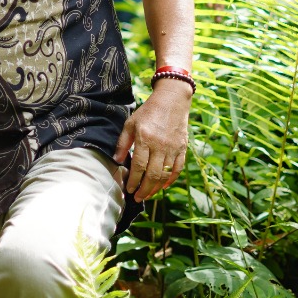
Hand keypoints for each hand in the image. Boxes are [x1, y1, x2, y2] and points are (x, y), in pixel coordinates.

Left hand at [114, 79, 191, 201]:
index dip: (133, 180)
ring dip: (156, 188)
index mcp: (145, 138)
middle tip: (137, 198)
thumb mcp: (131, 123)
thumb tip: (115, 160)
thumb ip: (122, 142)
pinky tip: (163, 186)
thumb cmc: (148, 111)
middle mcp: (160, 145)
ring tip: (148, 195)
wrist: (172, 100)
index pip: (138, 166)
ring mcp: (172, 147)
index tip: (128, 189)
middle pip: (152, 174)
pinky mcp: (182, 148)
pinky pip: (177, 169)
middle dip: (144, 189)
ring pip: (165, 174)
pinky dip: (171, 180)